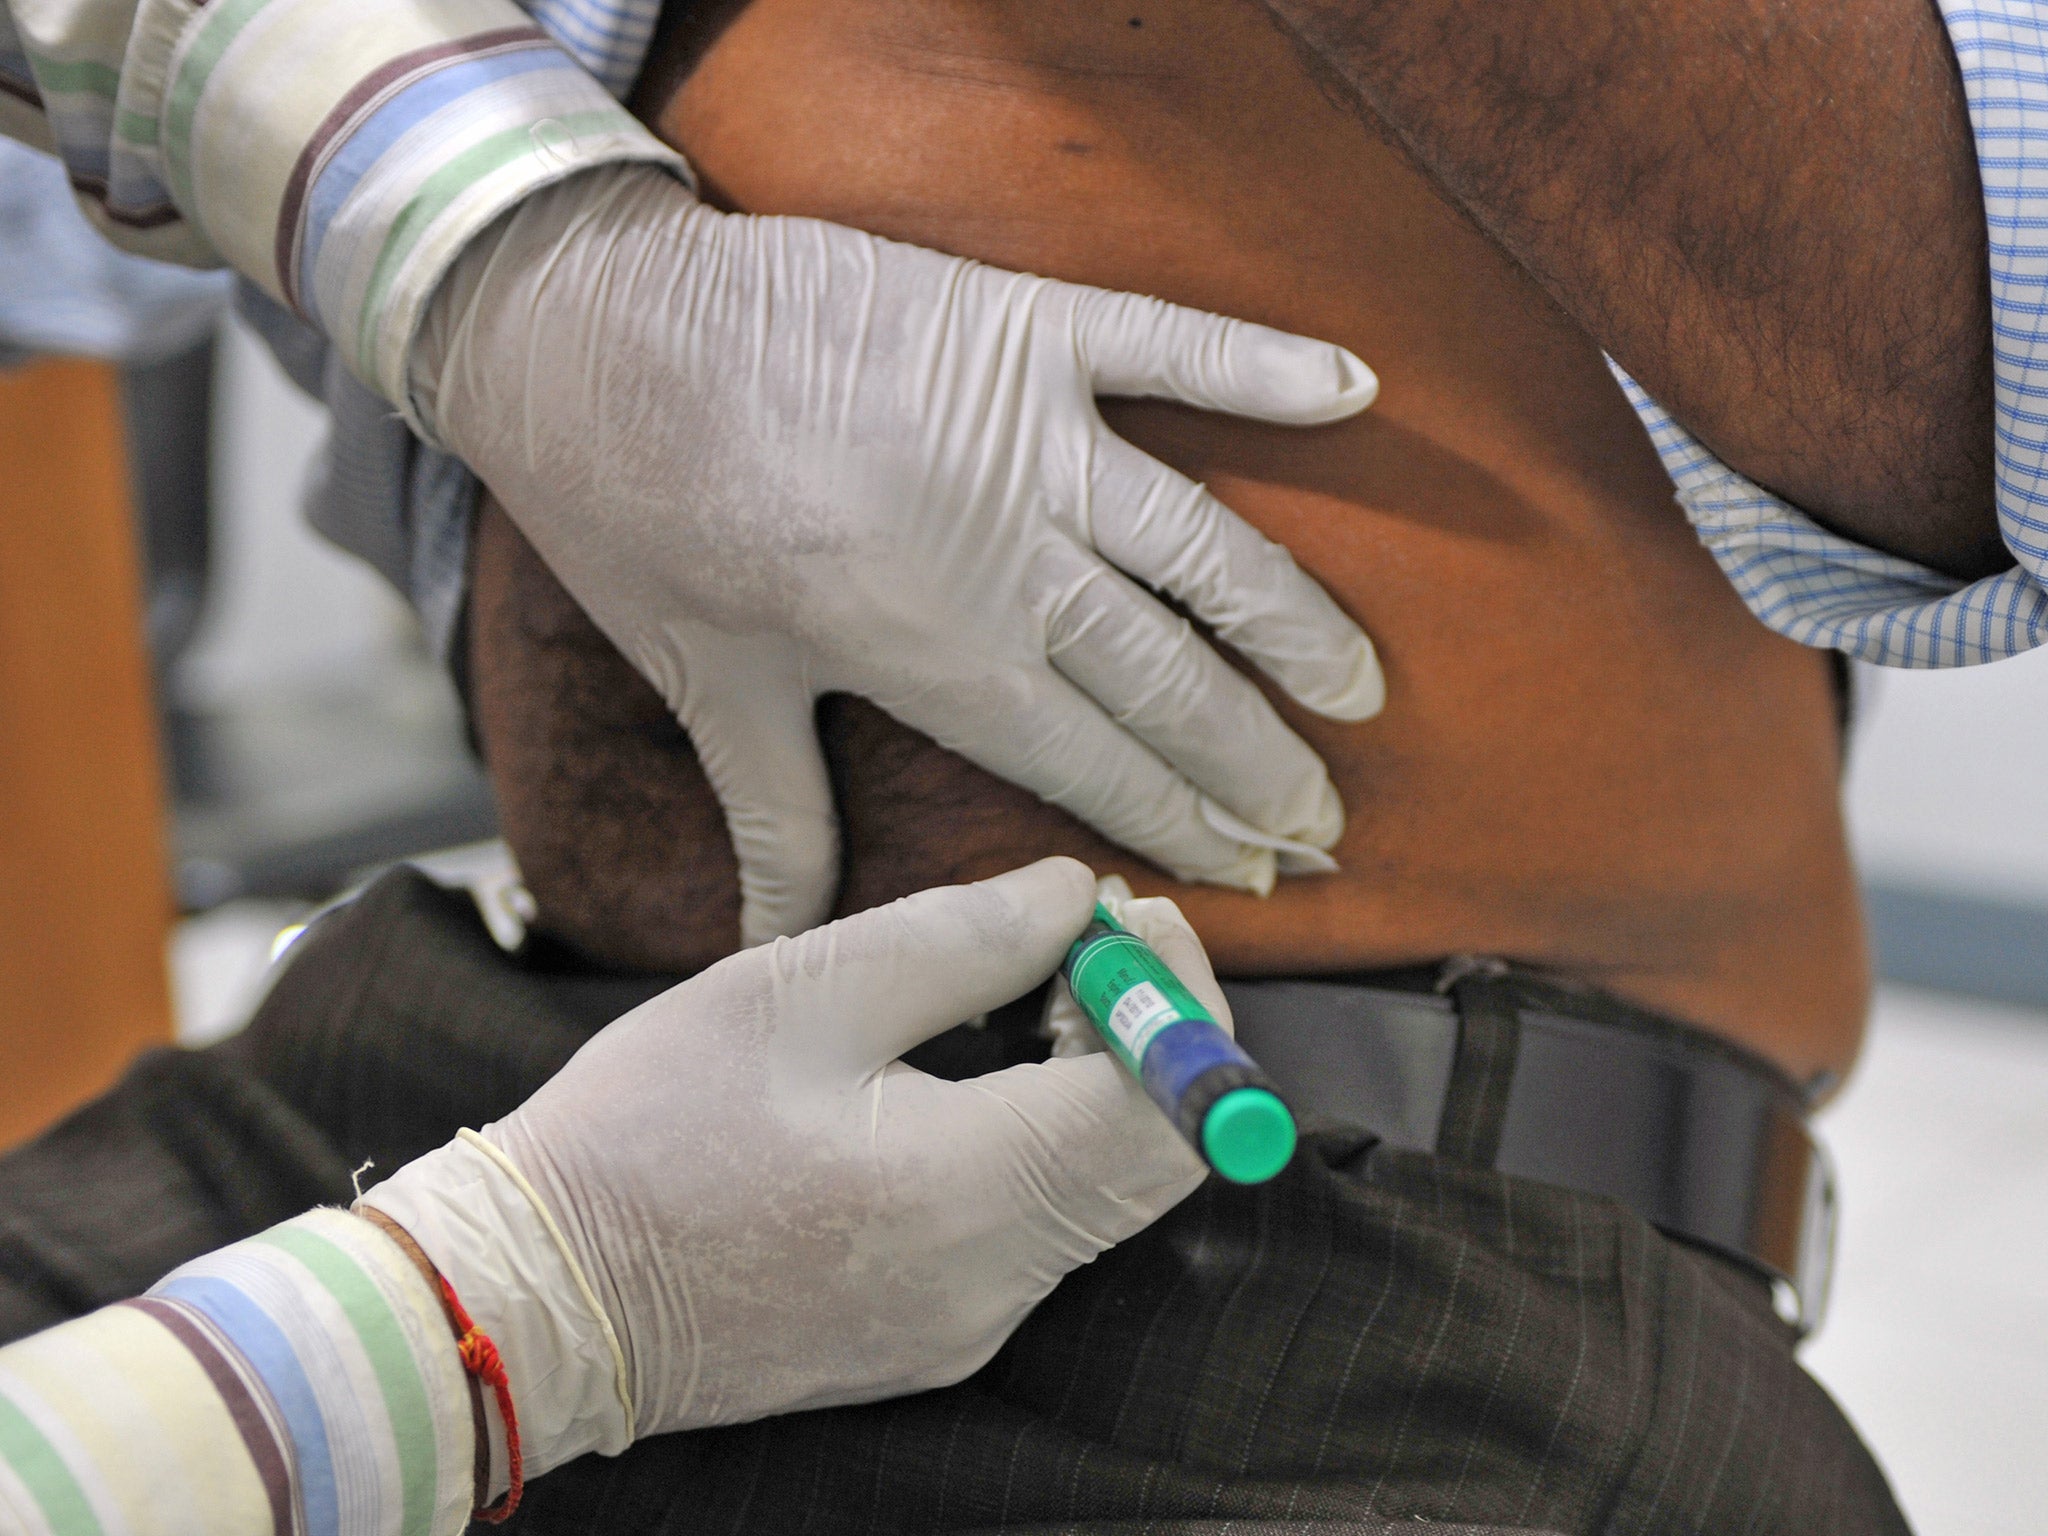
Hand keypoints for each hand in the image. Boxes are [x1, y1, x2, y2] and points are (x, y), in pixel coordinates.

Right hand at [361, 857, 1215, 1464]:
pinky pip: (1045, 1232)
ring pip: (1109, 1193)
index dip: (1181, 997)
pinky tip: (972, 1078)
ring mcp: (970, 1326)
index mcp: (970, 1194)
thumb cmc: (647, 1131)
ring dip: (1099, 1085)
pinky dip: (1046, 1143)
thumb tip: (1076, 899)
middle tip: (1075, 945)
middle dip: (1149, 1034)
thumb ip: (962, 937)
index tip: (1124, 918)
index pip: (1173, 1107)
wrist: (538, 1297)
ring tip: (1017, 995)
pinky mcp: (938, 1337)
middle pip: (1160, 1157)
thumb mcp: (799, 991)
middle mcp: (995, 1284)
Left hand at [414, 164, 1383, 945]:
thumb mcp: (708, 683)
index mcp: (932, 654)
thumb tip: (773, 936)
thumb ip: (775, 815)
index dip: (1183, 824)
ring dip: (1292, 623)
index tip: (1253, 871)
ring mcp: (1026, 434)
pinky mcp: (1022, 328)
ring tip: (1361, 691)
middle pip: (1170, 678)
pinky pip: (1170, 345)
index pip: (1095, 762)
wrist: (590, 332)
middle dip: (1258, 761)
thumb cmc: (641, 516)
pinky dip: (1261, 365)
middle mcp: (1004, 557)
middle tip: (1327, 820)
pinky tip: (1353, 395)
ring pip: (1202, 544)